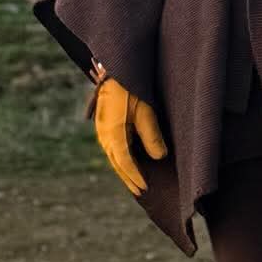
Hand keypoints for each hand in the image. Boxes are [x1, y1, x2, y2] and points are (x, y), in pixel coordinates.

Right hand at [92, 76, 167, 194]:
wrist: (116, 70)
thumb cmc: (131, 89)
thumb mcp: (146, 112)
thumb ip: (152, 136)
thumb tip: (159, 157)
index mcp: (113, 134)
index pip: (125, 163)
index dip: (135, 177)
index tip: (145, 187)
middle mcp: (104, 135)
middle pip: (117, 163)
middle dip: (128, 178)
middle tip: (140, 191)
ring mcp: (102, 131)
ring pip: (113, 156)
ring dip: (124, 170)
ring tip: (135, 181)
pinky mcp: (104, 125)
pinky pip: (112, 147)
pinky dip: (121, 158)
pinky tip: (129, 162)